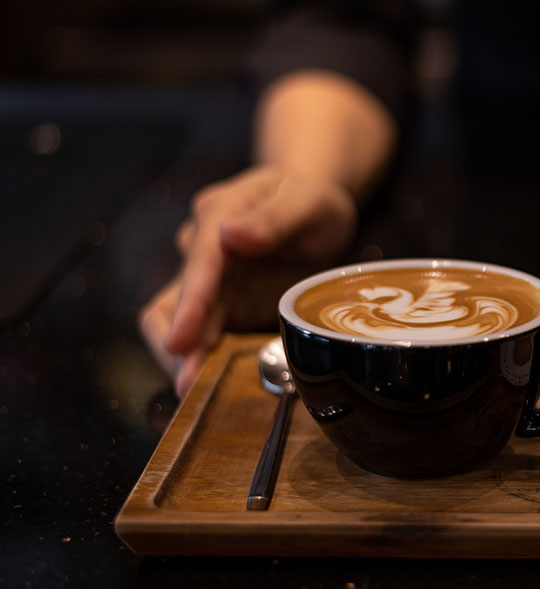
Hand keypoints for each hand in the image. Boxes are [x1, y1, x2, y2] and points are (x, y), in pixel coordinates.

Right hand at [139, 165, 357, 396]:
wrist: (312, 205)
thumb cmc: (312, 200)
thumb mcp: (308, 201)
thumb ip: (274, 217)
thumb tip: (229, 233)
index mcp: (221, 212)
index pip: (201, 261)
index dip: (190, 303)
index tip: (179, 341)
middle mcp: (204, 244)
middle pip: (179, 296)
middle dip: (180, 340)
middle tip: (187, 383)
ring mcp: (207, 274)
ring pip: (177, 316)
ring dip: (183, 352)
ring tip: (191, 388)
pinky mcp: (217, 299)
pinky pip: (200, 328)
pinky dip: (200, 352)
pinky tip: (209, 377)